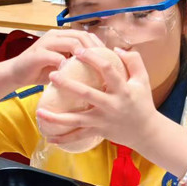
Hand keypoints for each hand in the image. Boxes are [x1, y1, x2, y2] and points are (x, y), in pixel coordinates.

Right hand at [10, 29, 105, 86]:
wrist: (15, 74)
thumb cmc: (41, 71)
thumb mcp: (61, 64)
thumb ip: (75, 61)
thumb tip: (98, 69)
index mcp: (62, 36)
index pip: (85, 35)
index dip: (98, 45)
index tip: (109, 59)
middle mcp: (54, 35)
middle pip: (81, 36)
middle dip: (95, 49)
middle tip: (104, 64)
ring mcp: (46, 43)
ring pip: (71, 42)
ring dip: (83, 54)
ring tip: (92, 67)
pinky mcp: (37, 54)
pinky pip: (55, 56)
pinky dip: (65, 64)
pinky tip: (72, 75)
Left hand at [35, 47, 159, 150]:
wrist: (146, 132)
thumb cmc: (142, 102)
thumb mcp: (142, 80)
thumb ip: (133, 61)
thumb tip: (115, 48)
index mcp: (122, 89)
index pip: (107, 70)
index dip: (93, 58)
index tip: (79, 50)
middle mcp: (111, 104)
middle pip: (86, 94)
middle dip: (68, 84)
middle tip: (52, 75)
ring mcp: (103, 120)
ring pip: (77, 119)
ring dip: (57, 117)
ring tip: (40, 112)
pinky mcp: (98, 131)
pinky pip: (78, 136)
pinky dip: (64, 138)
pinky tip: (49, 138)